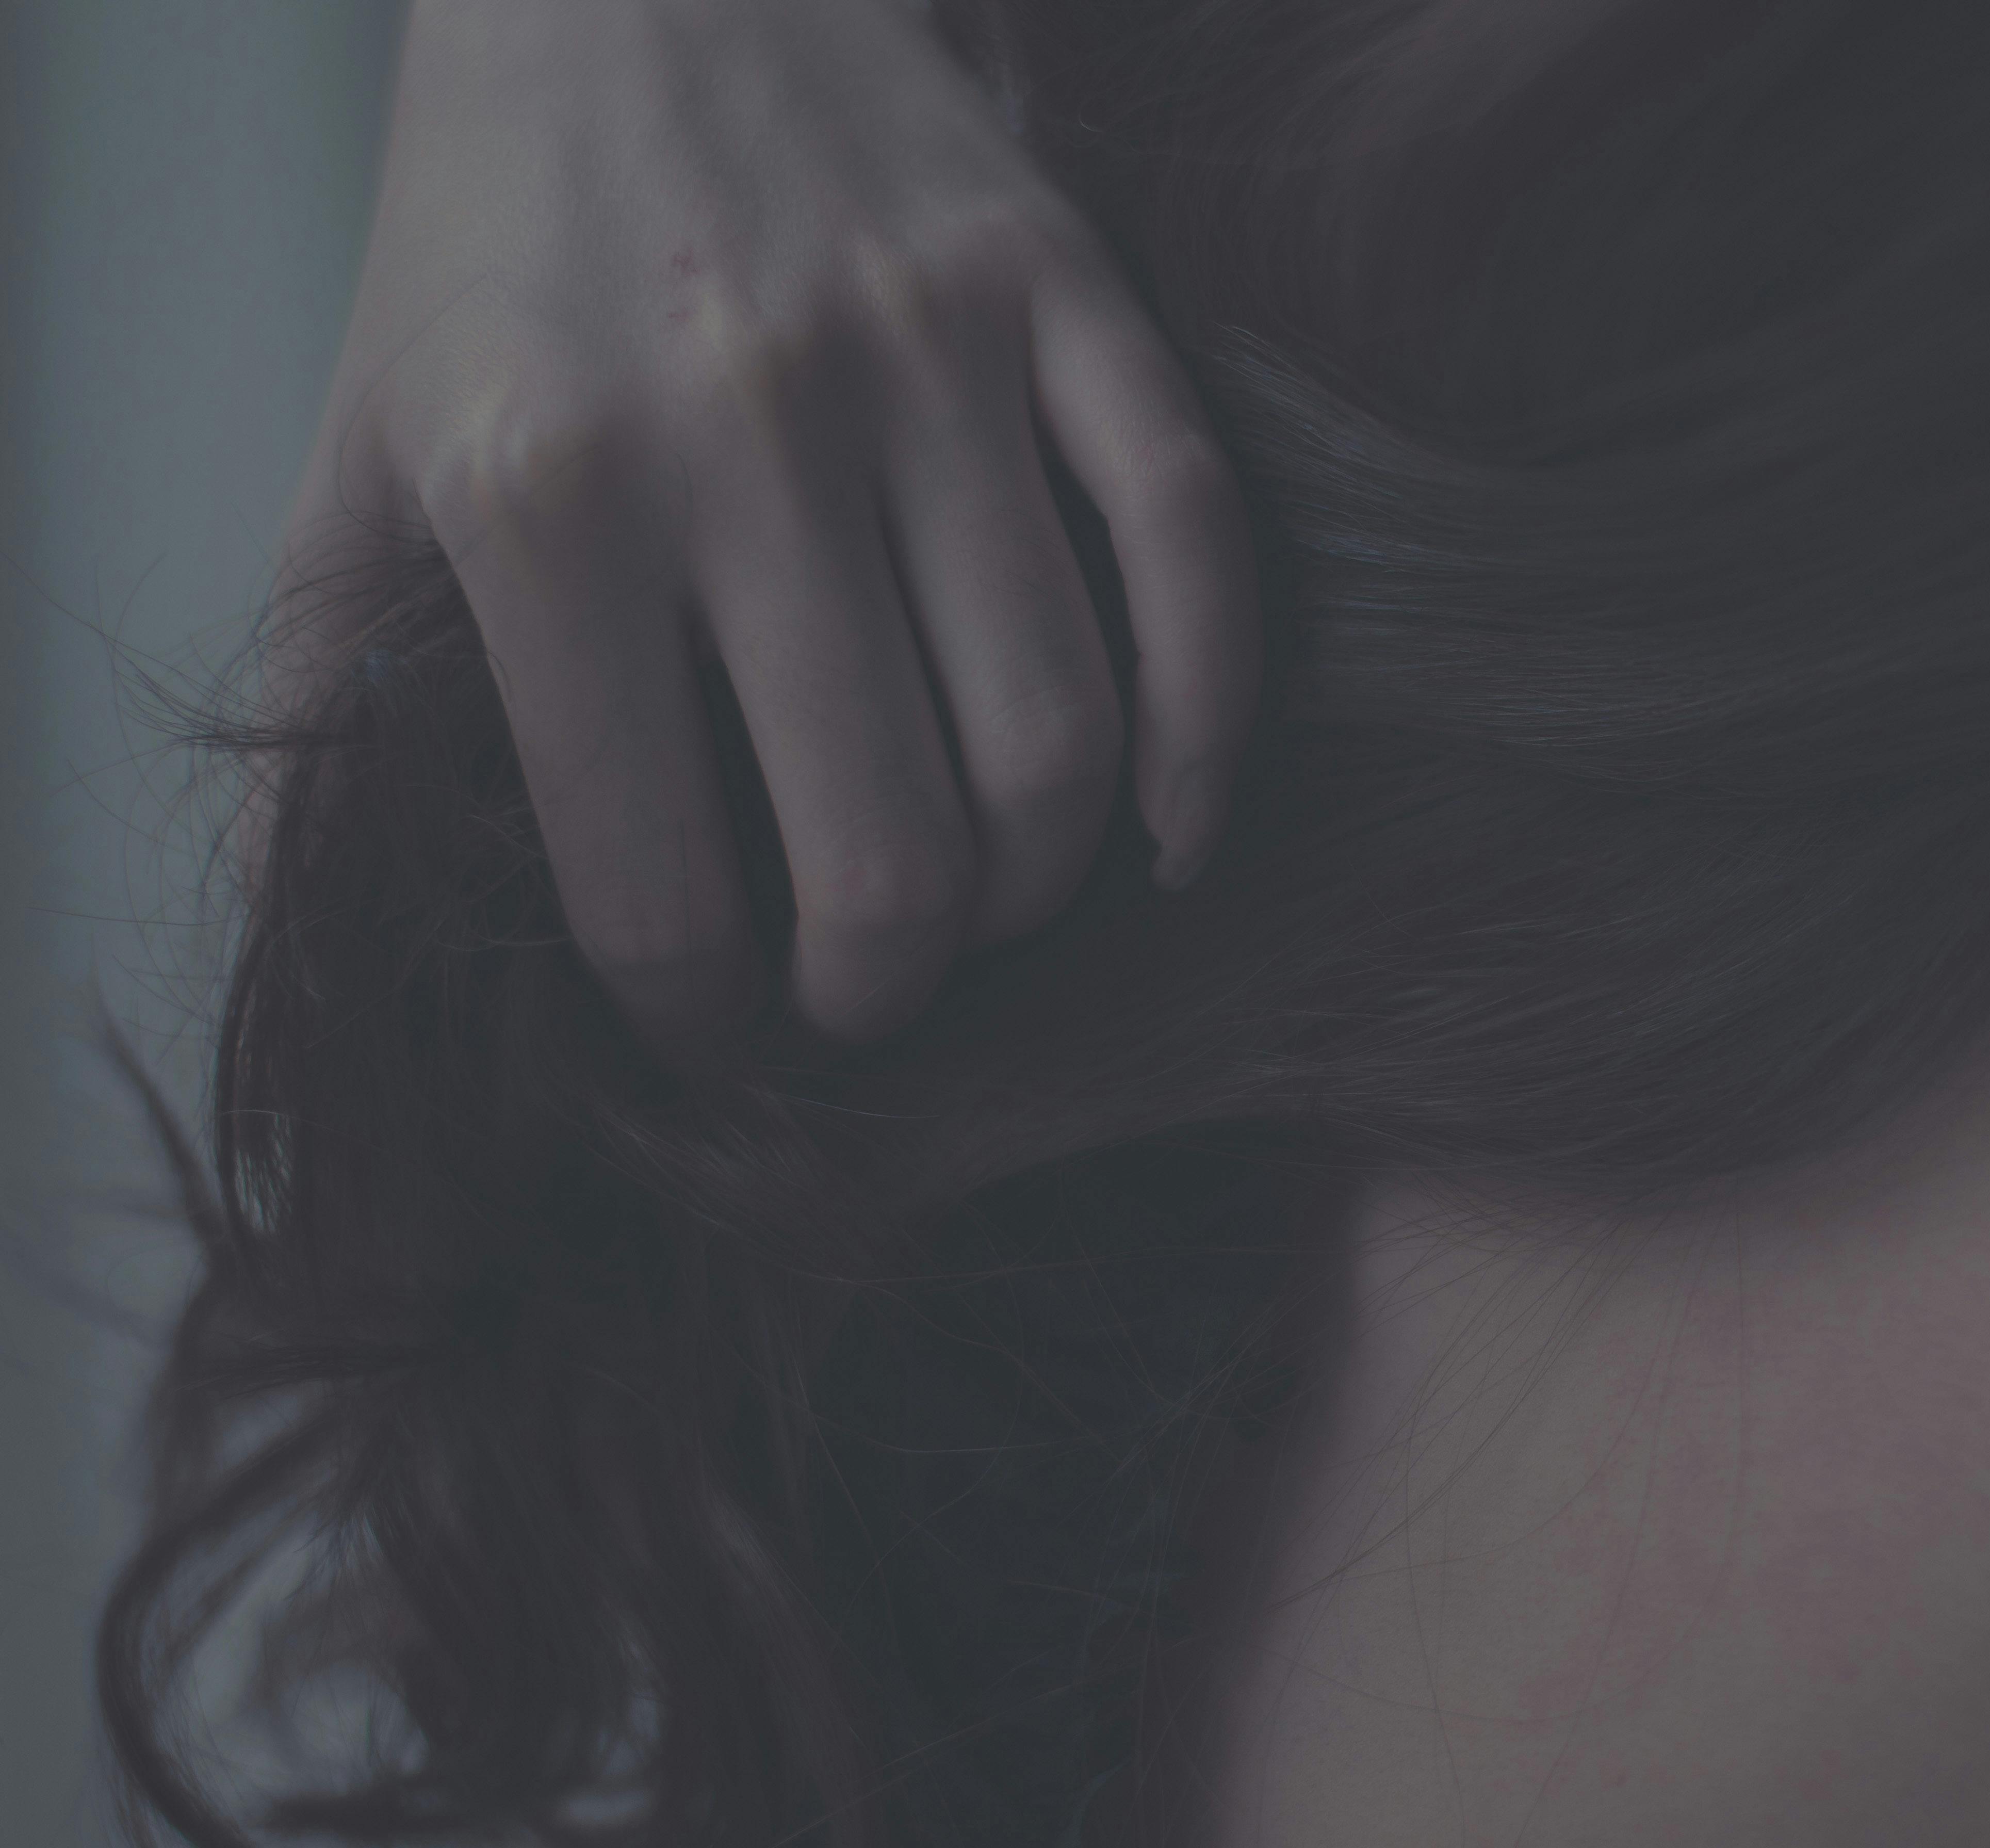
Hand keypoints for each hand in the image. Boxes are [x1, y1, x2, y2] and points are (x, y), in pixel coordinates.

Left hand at [280, 0, 1257, 1050]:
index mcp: (542, 492)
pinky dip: (1211, 740)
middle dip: (883, 991)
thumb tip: (346, 941)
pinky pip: (1198, 562)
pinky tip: (1170, 830)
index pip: (660, 889)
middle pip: (893, 859)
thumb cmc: (499, 243)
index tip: (718, 1026)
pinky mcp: (1067, 298)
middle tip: (857, 992)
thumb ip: (343, 695)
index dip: (702, 1020)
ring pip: (1061, 749)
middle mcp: (742, 428)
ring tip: (981, 904)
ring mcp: (930, 357)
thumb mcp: (354, 451)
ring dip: (1036, 893)